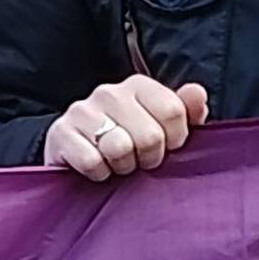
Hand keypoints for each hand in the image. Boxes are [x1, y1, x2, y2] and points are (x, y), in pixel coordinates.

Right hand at [43, 76, 209, 180]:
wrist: (76, 156)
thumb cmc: (128, 142)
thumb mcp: (161, 126)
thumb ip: (185, 110)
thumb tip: (198, 94)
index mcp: (138, 85)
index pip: (173, 111)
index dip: (176, 139)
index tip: (168, 147)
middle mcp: (109, 92)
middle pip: (150, 135)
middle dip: (149, 157)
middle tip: (140, 160)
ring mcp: (82, 111)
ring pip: (120, 148)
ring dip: (123, 166)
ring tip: (118, 163)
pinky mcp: (60, 133)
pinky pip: (92, 162)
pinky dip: (99, 174)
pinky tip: (98, 167)